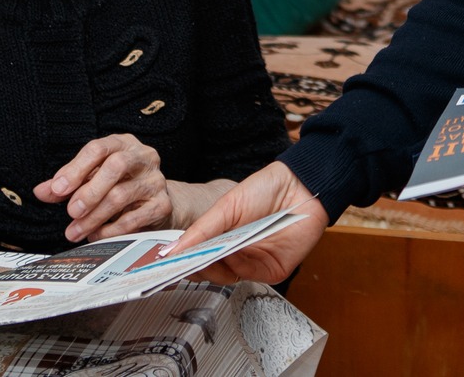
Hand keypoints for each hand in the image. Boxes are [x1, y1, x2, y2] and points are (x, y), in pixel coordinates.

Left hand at [36, 135, 171, 240]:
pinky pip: (134, 219)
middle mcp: (143, 157)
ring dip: (94, 217)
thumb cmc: (119, 185)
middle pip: (115, 166)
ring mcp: (155, 180)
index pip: (98, 148)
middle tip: (71, 211)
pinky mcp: (162, 204)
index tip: (57, 189)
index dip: (75, 169)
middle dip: (89, 191)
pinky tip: (96, 235)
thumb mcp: (92, 178)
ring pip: (122, 195)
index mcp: (123, 144)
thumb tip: (41, 191)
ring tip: (76, 230)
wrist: (156, 203)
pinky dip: (111, 230)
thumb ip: (67, 184)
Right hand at [152, 161, 325, 284]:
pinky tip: (230, 254)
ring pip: (224, 277)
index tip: (163, 263)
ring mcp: (252, 263)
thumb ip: (201, 229)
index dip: (180, 261)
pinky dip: (235, 267)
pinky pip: (246, 276)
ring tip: (203, 256)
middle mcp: (236, 253)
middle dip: (193, 266)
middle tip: (179, 264)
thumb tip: (173, 249)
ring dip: (213, 267)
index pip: (196, 256)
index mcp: (222, 237)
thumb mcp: (226, 206)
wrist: (301, 186)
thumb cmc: (265, 190)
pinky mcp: (270, 271)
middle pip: (207, 270)